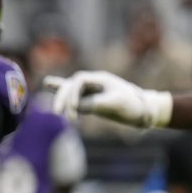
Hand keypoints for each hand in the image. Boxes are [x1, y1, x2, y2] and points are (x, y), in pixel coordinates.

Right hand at [44, 72, 171, 127]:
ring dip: (61, 99)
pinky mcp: (90, 99)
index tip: (74, 109)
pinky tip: (48, 85)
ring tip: (55, 111)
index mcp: (100, 79)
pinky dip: (62, 94)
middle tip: (57, 113)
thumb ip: (95, 103)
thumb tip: (76, 107)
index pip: (79, 80)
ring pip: (70, 90)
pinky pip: (73, 96)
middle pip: (71, 85)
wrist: (143, 110)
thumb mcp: (116, 104)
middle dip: (62, 97)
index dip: (72, 93)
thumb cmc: (133, 105)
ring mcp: (91, 91)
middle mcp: (93, 83)